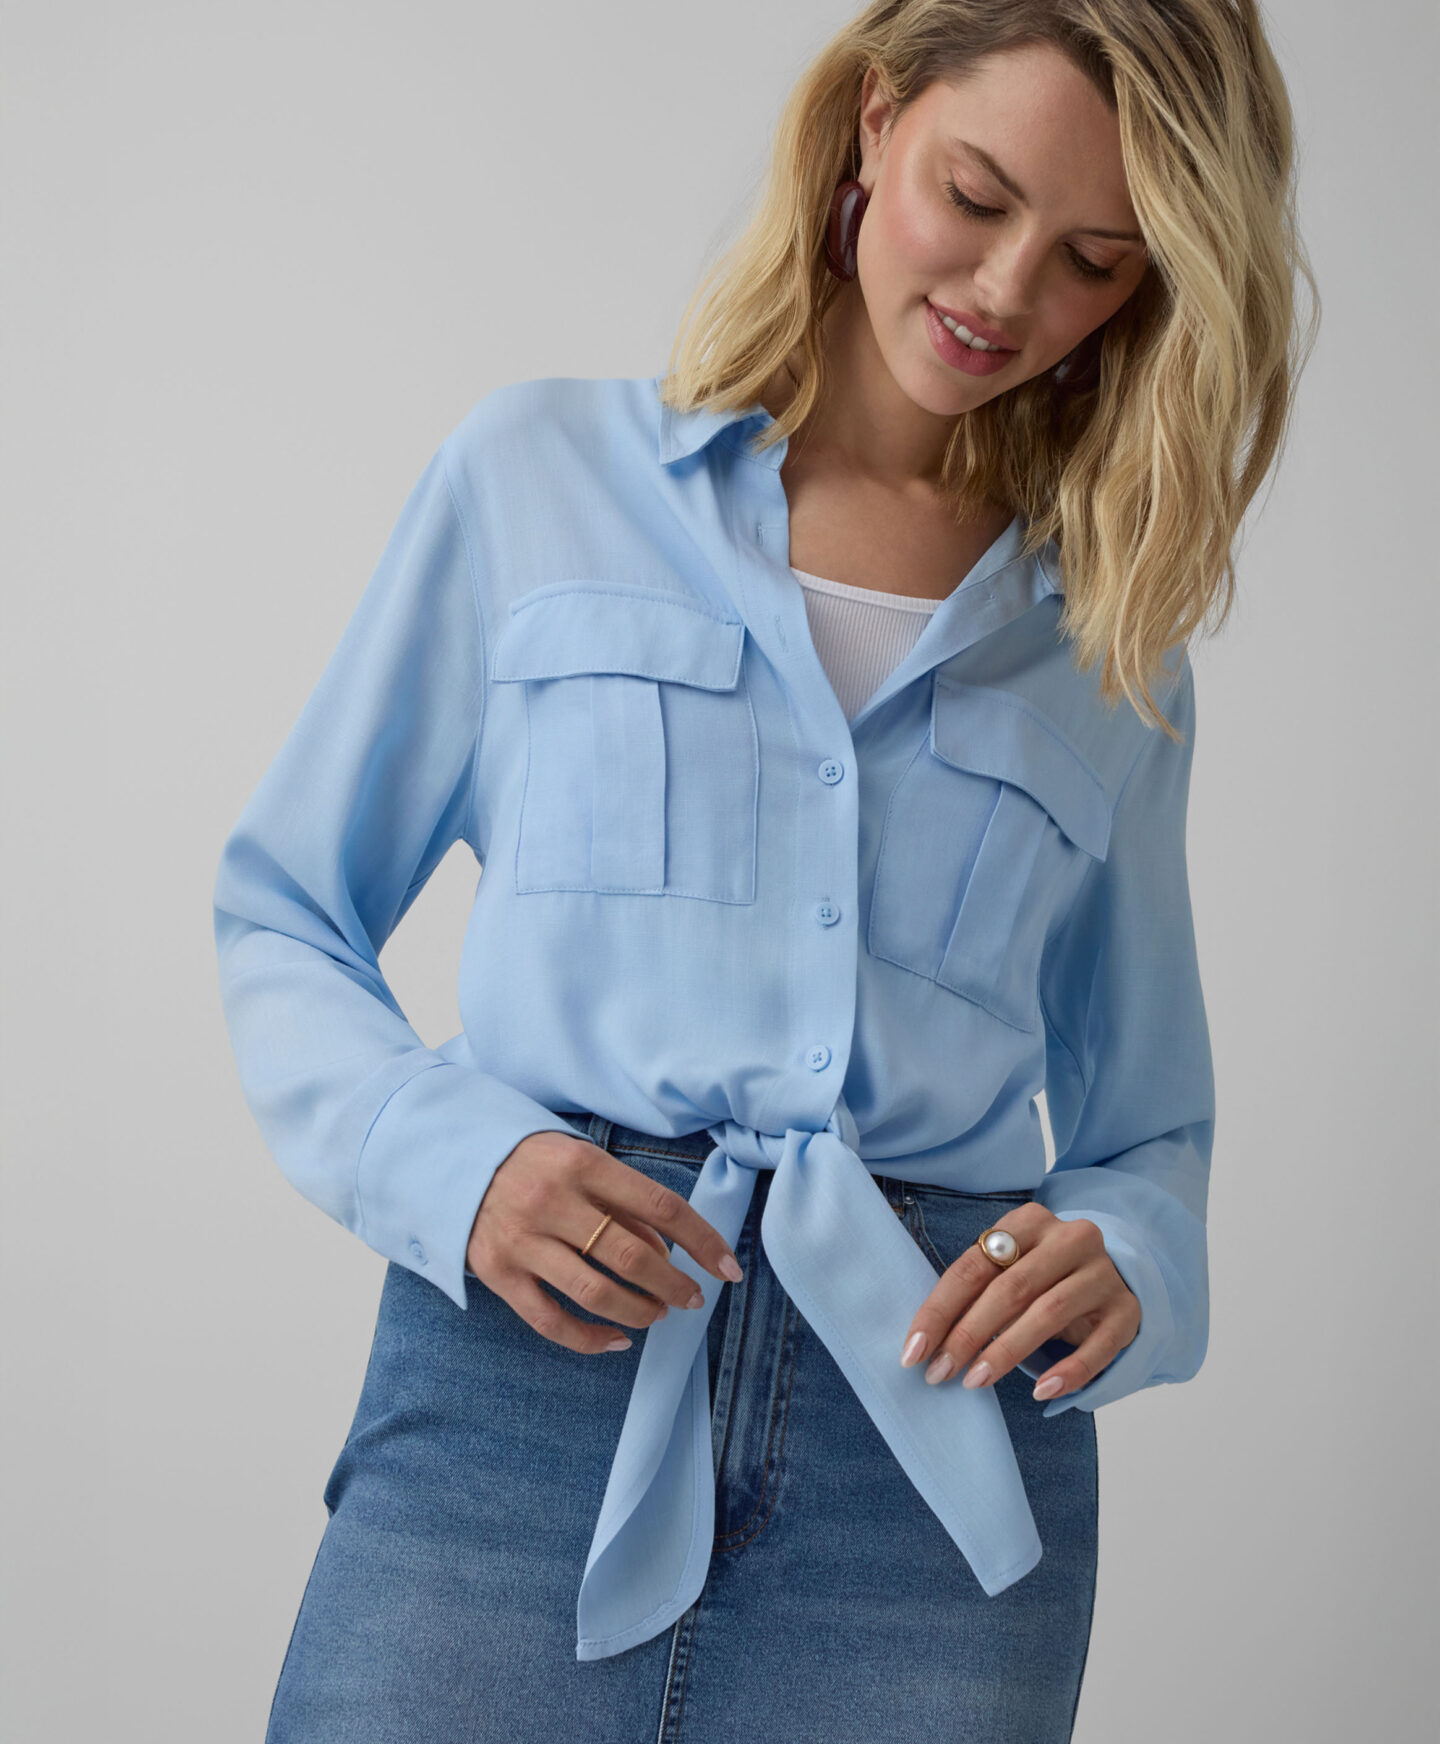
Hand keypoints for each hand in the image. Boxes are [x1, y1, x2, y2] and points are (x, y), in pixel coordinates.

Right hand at [467, 1130, 744, 1355]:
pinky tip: (615, 1341)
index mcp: (582, 1164)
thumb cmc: (532, 1160)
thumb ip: (621, 1201)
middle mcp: (552, 1201)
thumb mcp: (580, 1160)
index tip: (728, 1268)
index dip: (702, 1241)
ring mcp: (522, 1240)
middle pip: (631, 1255)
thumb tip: (664, 1250)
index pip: (660, 1207)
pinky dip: (587, 1338)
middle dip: (674, 1284)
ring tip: (656, 1314)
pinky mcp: (497, 1273)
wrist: (451, 1158)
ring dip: (637, 1311)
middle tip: (693, 1298)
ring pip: (595, 1292)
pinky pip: (549, 1319)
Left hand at [898, 1204, 1139, 1402]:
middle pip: (1010, 1288)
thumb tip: (923, 1342)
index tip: (913, 1351)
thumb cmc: (1041, 1276)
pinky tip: (1042, 1391)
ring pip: (1050, 1312)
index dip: (940, 1310)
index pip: (973, 1266)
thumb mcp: (1008, 1270)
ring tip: (976, 1381)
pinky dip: (1069, 1371)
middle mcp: (1071, 1238)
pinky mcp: (1128, 1309)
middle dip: (968, 1335)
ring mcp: (1103, 1273)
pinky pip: (1099, 1345)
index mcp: (1029, 1221)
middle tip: (940, 1372)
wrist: (1112, 1274)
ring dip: (1007, 1351)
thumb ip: (974, 1292)